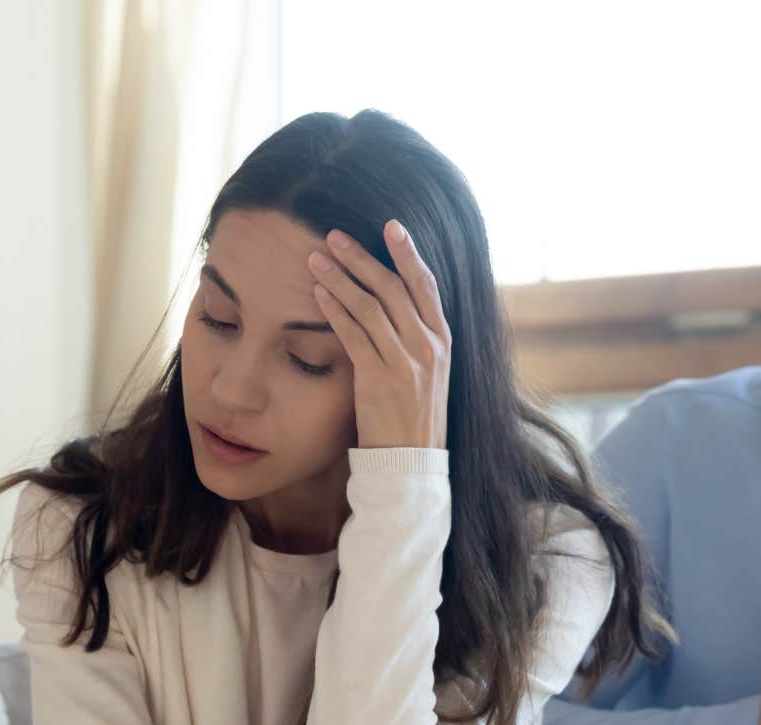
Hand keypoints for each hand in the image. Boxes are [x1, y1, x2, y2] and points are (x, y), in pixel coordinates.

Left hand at [307, 221, 450, 449]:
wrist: (411, 463)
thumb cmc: (413, 416)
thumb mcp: (428, 371)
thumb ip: (416, 335)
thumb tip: (393, 299)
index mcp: (443, 340)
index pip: (426, 285)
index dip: (409, 252)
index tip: (391, 225)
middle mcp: (429, 347)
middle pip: (393, 288)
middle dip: (362, 258)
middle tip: (335, 236)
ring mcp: (406, 364)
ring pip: (370, 307)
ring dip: (340, 278)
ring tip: (317, 258)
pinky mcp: (380, 380)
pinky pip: (354, 335)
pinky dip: (334, 310)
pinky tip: (318, 293)